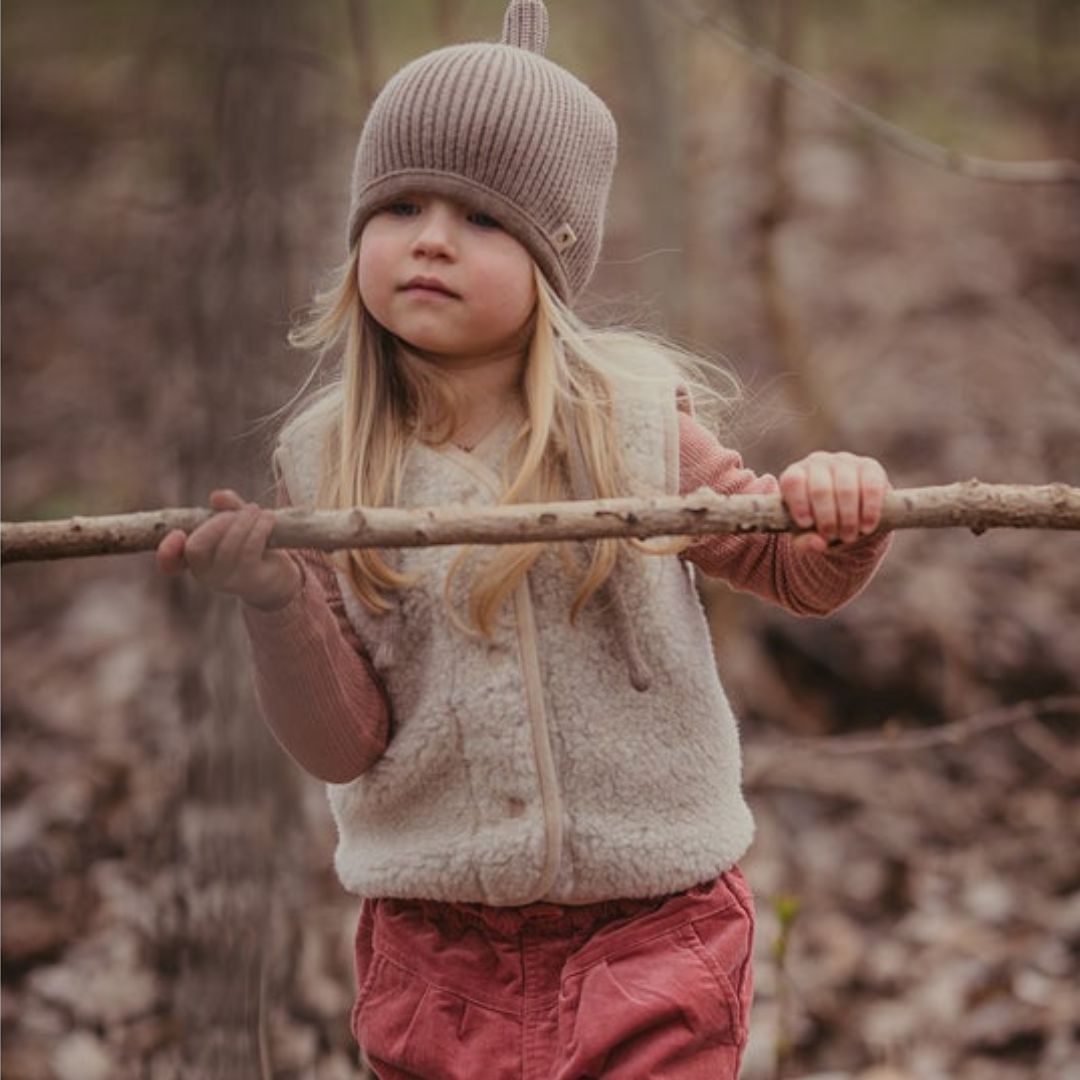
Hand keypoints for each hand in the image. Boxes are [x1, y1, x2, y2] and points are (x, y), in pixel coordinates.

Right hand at [155, 489, 300, 610]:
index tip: (177, 533)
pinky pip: (250, 549)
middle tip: (234, 512)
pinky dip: (259, 528)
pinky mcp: (252, 579)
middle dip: (216, 523)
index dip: (167, 551)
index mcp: (194, 560)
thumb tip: (217, 496)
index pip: (169, 563)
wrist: (277, 579)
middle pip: (196, 548)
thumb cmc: (251, 548)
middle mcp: (206, 574)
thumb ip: (226, 509)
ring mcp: (228, 580)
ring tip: (254, 509)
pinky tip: (268, 518)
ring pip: (228, 546)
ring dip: (243, 521)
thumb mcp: (237, 525)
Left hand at [779, 451, 889, 553]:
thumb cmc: (818, 521)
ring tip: (848, 536)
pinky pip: (871, 487)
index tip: (806, 524)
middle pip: (820, 489)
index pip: (793, 481)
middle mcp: (818, 462)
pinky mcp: (870, 466)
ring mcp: (845, 461)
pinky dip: (869, 511)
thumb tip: (818, 544)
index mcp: (796, 474)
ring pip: (846, 489)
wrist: (848, 512)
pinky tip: (866, 527)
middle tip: (832, 536)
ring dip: (848, 518)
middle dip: (827, 518)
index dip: (799, 503)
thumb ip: (804, 542)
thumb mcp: (805, 535)